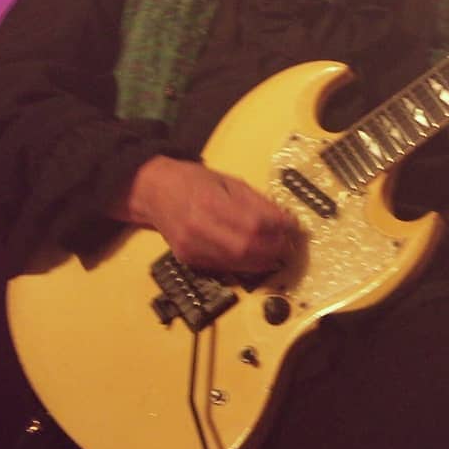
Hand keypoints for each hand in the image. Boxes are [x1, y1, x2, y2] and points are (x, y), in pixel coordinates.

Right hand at [120, 156, 296, 275]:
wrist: (154, 193)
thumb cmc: (192, 181)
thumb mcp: (227, 181)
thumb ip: (255, 201)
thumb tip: (283, 218)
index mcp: (211, 201)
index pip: (255, 222)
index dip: (279, 227)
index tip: (293, 226)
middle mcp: (200, 227)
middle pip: (248, 247)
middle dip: (275, 248)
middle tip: (289, 243)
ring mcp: (193, 248)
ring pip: (238, 263)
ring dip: (264, 261)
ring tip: (276, 252)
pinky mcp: (190, 261)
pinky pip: (225, 268)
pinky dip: (245, 265)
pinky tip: (255, 257)